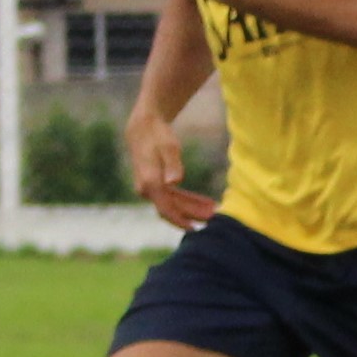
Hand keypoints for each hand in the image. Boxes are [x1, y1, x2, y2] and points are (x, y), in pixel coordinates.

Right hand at [126, 109, 213, 230]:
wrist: (143, 127)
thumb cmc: (158, 135)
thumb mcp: (169, 147)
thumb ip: (173, 165)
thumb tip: (174, 182)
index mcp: (150, 183)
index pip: (165, 209)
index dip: (180, 221)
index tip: (195, 228)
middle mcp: (146, 189)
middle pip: (171, 209)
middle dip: (191, 215)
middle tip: (213, 217)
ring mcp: (149, 188)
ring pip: (172, 204)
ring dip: (191, 208)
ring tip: (211, 209)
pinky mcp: (154, 184)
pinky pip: (171, 197)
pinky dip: (186, 200)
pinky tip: (202, 202)